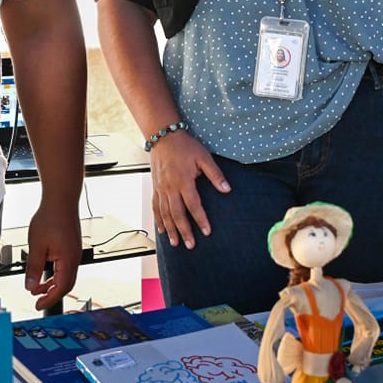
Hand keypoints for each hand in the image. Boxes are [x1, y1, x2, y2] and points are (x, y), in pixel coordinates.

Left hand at [23, 195, 81, 307]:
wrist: (61, 200)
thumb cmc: (50, 218)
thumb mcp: (36, 246)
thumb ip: (34, 269)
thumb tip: (30, 286)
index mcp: (68, 260)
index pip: (61, 287)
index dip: (49, 299)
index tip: (37, 305)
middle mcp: (75, 258)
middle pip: (66, 285)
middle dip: (52, 294)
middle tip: (37, 301)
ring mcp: (75, 252)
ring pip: (66, 276)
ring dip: (53, 284)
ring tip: (37, 288)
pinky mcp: (72, 247)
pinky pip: (66, 266)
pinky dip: (55, 273)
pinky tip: (45, 272)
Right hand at [149, 130, 229, 248]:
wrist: (163, 137)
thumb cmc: (185, 146)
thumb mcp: (204, 157)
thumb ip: (215, 175)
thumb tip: (227, 190)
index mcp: (183, 181)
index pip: (193, 205)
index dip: (200, 219)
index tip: (207, 231)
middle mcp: (170, 187)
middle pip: (177, 214)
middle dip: (184, 231)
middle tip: (190, 245)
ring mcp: (161, 188)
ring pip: (165, 213)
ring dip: (170, 230)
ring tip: (176, 243)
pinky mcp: (155, 187)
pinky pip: (156, 207)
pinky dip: (159, 220)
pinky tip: (162, 230)